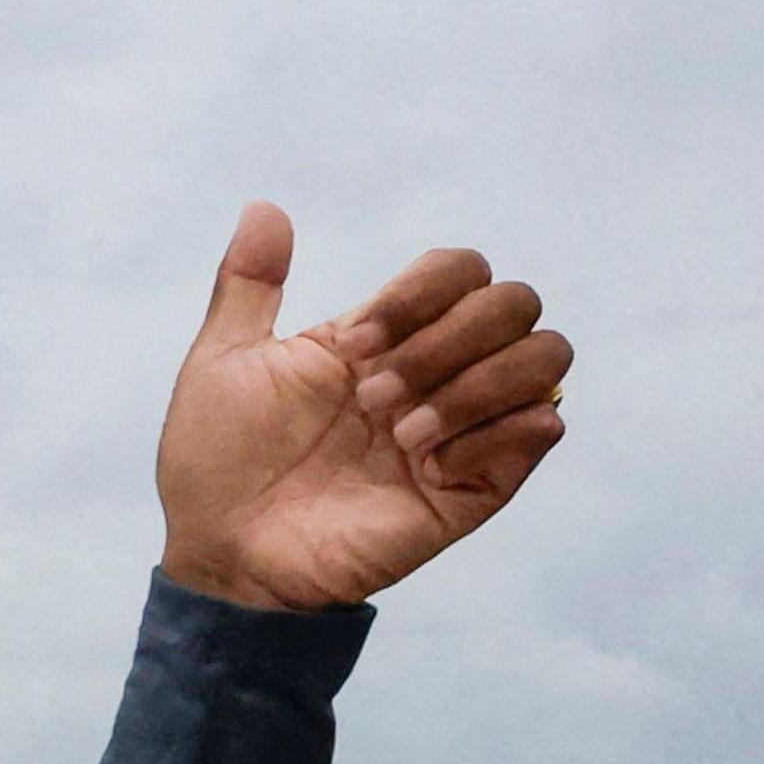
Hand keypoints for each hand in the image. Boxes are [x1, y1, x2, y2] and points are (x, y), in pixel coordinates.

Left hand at [155, 202, 571, 611]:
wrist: (226, 554)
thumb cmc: (219, 464)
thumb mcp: (222, 362)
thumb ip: (247, 284)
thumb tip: (263, 208)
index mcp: (384, 337)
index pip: (461, 270)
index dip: (420, 293)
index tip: (350, 350)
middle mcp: (436, 372)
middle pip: (513, 302)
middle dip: (446, 341)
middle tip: (371, 401)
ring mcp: (464, 429)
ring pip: (545, 358)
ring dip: (473, 387)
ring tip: (400, 437)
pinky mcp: (479, 486)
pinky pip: (541, 430)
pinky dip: (493, 434)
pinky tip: (427, 467)